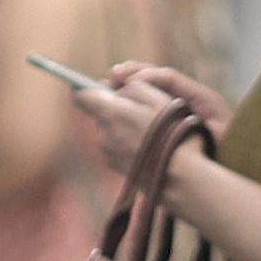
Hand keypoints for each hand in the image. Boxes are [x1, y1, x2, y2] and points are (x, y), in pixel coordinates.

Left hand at [76, 62, 233, 179]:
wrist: (180, 176)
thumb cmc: (172, 132)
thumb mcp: (156, 97)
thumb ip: (131, 86)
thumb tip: (114, 88)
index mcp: (111, 113)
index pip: (81, 96)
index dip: (84, 87)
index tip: (90, 84)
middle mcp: (103, 134)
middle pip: (100, 112)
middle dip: (114, 107)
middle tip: (139, 108)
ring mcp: (108, 152)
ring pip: (109, 129)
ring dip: (123, 125)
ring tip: (148, 129)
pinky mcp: (114, 165)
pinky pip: (116, 145)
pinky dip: (127, 141)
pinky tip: (147, 145)